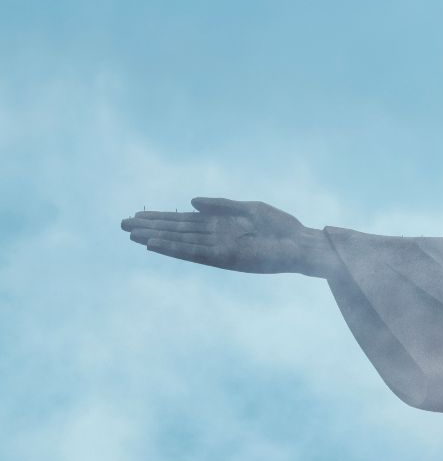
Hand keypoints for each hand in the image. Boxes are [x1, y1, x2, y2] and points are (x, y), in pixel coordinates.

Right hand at [121, 197, 340, 277]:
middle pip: (175, 232)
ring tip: (131, 234)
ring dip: (155, 239)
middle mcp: (214, 238)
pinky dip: (174, 248)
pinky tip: (155, 245)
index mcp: (220, 226)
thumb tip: (191, 202)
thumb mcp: (250, 209)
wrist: (302, 244)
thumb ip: (221, 205)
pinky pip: (194, 253)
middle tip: (121, 225)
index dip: (160, 219)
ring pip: (179, 243)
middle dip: (150, 228)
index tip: (137, 216)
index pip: (183, 222)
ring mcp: (217, 249)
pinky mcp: (224, 258)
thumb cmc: (282, 227)